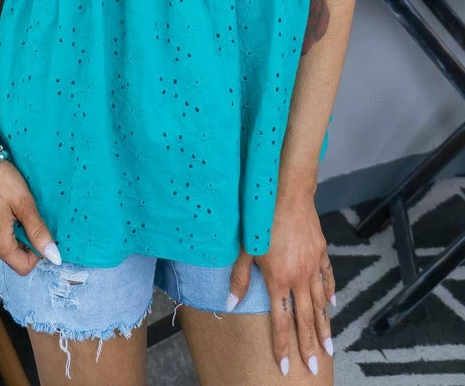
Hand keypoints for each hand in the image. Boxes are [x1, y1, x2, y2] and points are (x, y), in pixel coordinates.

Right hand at [0, 157, 60, 275]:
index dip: (35, 253)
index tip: (37, 231)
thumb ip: (38, 232)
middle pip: (9, 254)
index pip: (22, 267)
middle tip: (21, 212)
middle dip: (20, 238)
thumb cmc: (0, 179)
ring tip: (7, 206)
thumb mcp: (24, 203)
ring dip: (6, 231)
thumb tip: (54, 257)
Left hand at [227, 195, 334, 375]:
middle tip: (317, 368)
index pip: (282, 321)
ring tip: (329, 347)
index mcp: (279, 280)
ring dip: (324, 327)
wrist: (288, 193)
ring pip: (320, 303)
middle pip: (305, 319)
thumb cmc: (262, 219)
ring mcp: (312, 266)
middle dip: (310, 346)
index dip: (284, 346)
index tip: (288, 367)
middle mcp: (299, 278)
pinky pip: (327, 277)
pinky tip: (332, 304)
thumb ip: (239, 279)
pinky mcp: (321, 252)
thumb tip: (229, 305)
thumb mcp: (246, 249)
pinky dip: (330, 292)